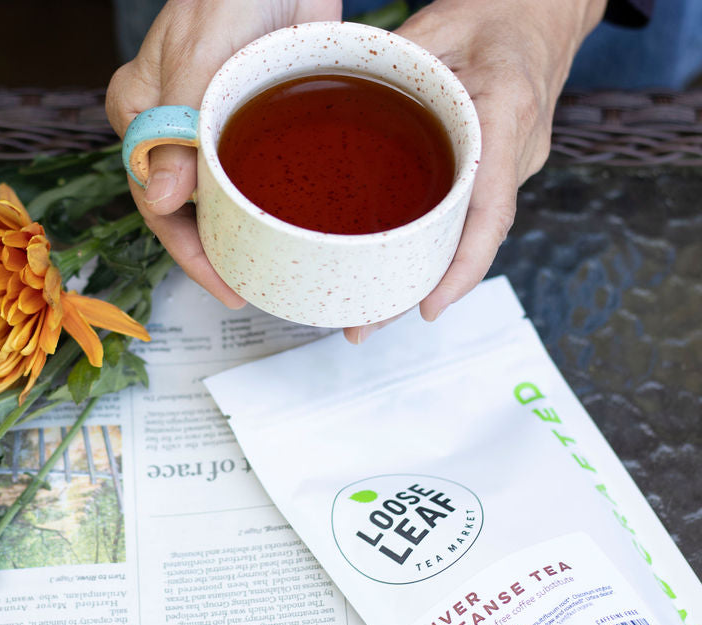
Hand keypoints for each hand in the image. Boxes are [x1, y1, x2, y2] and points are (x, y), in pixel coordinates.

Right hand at [106, 0, 341, 309]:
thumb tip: (164, 200)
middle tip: (255, 287)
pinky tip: (292, 227)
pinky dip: (269, 200)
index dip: (188, 252)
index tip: (224, 284)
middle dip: (216, 252)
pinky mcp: (251, 116)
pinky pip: (254, 170)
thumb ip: (179, 129)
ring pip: (221, 195)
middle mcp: (171, 127)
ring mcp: (212, 124)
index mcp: (140, 115)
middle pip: (187, 208)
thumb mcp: (201, 56)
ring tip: (274, 269)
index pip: (156, 202)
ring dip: (243, 232)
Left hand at [349, 0, 605, 342]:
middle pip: (472, 239)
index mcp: (503, 114)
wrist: (548, 8)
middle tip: (362, 326)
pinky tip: (397, 259)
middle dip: (420, 291)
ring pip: (471, 233)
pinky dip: (437, 243)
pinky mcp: (504, 166)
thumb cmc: (501, 11)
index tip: (429, 307)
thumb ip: (396, 61)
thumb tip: (341, 90)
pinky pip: (471, 213)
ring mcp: (517, 162)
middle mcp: (517, 151)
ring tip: (368, 307)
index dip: (461, 267)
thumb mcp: (440, 25)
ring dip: (426, 272)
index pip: (489, 210)